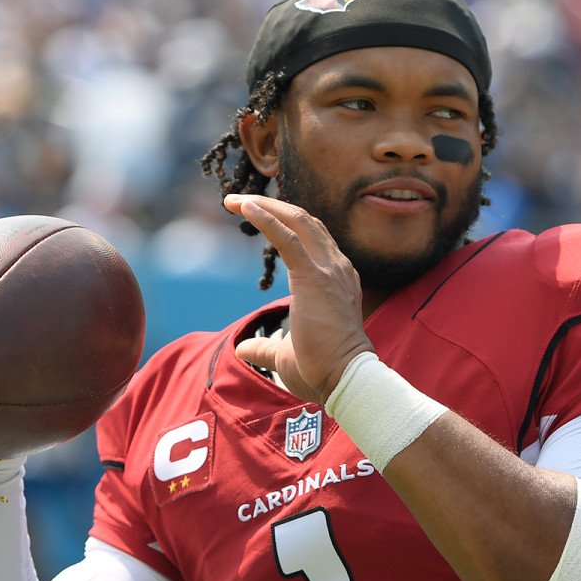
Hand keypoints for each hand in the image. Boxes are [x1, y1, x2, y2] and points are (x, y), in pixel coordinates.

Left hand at [224, 195, 374, 402]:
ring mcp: (329, 270)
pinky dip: (266, 219)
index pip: (312, 239)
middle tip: (239, 202)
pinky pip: (287, 237)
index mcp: (337, 280)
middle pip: (305, 222)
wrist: (345, 379)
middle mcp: (337, 268)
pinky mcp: (313, 277)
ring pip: (298, 221)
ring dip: (265, 207)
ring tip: (235, 201)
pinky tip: (246, 208)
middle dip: (272, 207)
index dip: (285, 224)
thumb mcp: (286, 353)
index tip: (258, 219)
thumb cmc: (322, 370)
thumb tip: (243, 349)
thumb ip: (266, 346)